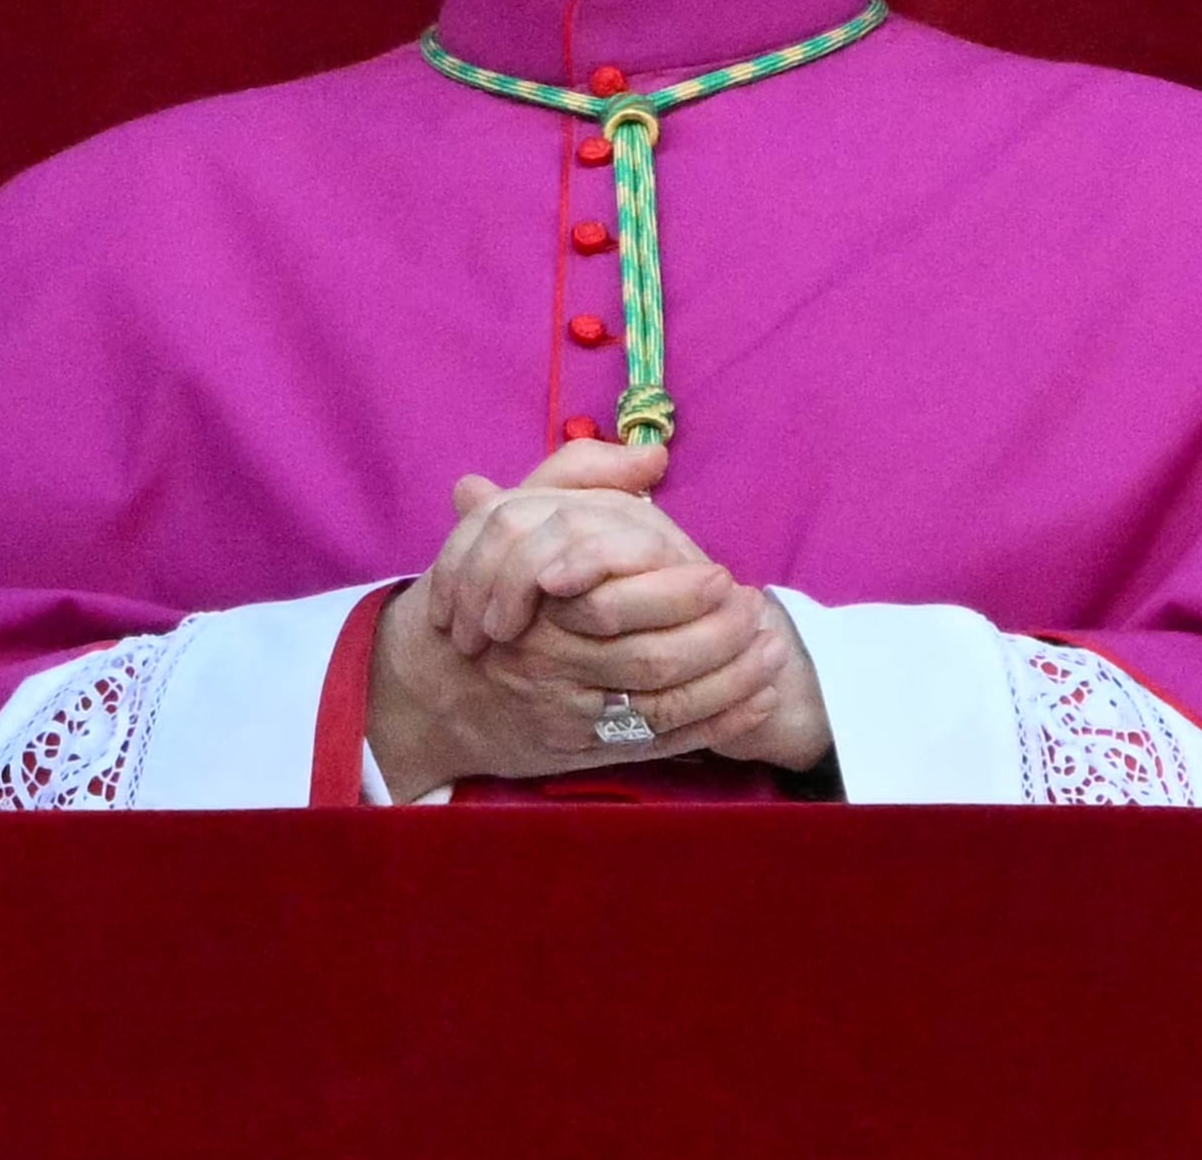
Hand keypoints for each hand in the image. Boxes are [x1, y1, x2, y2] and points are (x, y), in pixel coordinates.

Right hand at [369, 439, 822, 790]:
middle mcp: (549, 664)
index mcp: (533, 608)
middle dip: (716, 639)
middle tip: (758, 613)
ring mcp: (570, 713)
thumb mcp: (508, 522)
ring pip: (665, 704)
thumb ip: (576, 477)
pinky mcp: (591, 749)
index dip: (677, 594)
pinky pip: (668, 741)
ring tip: (774, 650)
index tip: (722, 576)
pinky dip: (722, 722)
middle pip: (650, 660)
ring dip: (731, 680)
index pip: (614, 607)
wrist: (432, 687)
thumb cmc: (484, 596)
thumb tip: (650, 457)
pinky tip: (762, 699)